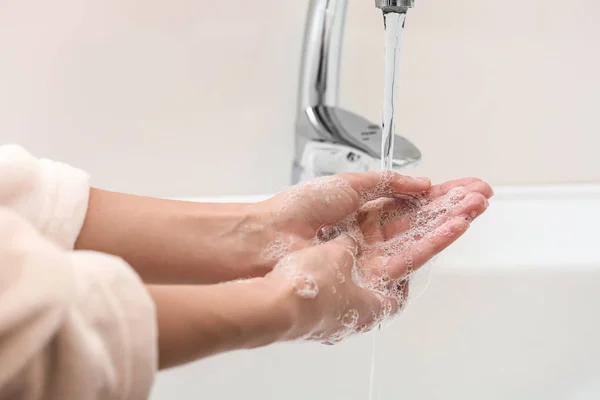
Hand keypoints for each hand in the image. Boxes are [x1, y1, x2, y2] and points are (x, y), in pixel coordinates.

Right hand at [266, 234, 392, 343]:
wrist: (273, 308)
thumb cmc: (312, 287)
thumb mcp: (338, 253)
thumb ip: (349, 245)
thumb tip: (349, 242)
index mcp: (371, 310)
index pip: (397, 297)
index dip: (399, 278)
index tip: (395, 262)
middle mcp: (352, 324)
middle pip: (368, 298)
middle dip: (366, 274)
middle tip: (362, 254)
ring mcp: (326, 326)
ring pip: (341, 300)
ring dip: (341, 279)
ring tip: (333, 256)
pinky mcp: (305, 323)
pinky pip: (319, 302)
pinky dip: (321, 284)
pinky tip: (311, 267)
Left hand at [267, 177, 491, 343]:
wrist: (272, 237)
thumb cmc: (300, 209)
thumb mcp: (351, 185)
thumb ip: (389, 184)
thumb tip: (423, 183)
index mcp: (362, 213)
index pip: (408, 204)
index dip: (437, 195)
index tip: (463, 186)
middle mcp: (369, 236)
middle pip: (419, 221)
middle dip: (451, 207)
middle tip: (481, 195)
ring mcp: (371, 256)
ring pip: (418, 237)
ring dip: (448, 221)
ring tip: (476, 207)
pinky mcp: (372, 274)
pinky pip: (409, 255)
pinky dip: (433, 240)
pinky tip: (454, 226)